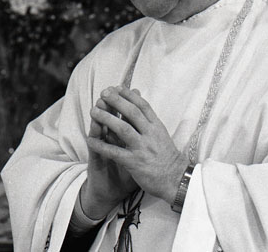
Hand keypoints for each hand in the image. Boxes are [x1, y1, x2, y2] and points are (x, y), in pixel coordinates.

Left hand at [87, 86, 189, 204]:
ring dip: (107, 118)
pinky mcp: (135, 162)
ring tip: (94, 111)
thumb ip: (150, 122)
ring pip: (123, 129)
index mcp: (157, 127)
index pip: (143, 106)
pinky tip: (90, 141)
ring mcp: (142, 148)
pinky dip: (102, 146)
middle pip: (132, 113)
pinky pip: (115, 152)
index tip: (118, 87)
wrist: (177, 179)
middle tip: (104, 93)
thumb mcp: (162, 135)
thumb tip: (141, 105)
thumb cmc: (167, 157)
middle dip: (117, 101)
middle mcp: (150, 135)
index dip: (130, 95)